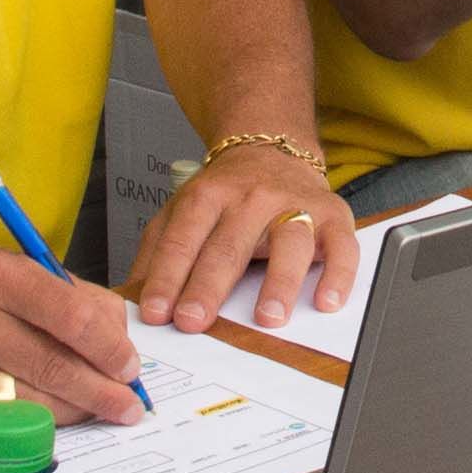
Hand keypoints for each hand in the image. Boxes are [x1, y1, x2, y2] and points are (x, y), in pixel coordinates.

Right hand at [0, 243, 144, 425]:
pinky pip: (1, 417)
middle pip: (51, 364)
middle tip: (129, 404)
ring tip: (101, 411)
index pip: (69, 314)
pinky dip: (37, 421)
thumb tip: (117, 340)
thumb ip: (71, 297)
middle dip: (99, 390)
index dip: (107, 346)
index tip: (130, 365)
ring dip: (73, 411)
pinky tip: (58, 417)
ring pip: (28, 399)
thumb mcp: (15, 266)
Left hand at [130, 143, 360, 333]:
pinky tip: (327, 300)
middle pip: (229, 244)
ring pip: (290, 241)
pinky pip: (341, 244)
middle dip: (209, 285)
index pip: (183, 238)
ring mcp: (295, 204)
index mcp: (208, 195)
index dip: (167, 276)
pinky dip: (338, 273)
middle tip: (194, 321)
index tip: (156, 312)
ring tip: (267, 318)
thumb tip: (130, 297)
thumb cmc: (225, 196)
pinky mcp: (333, 215)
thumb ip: (156, 251)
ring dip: (279, 281)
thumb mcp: (181, 211)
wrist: (273, 151)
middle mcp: (252, 197)